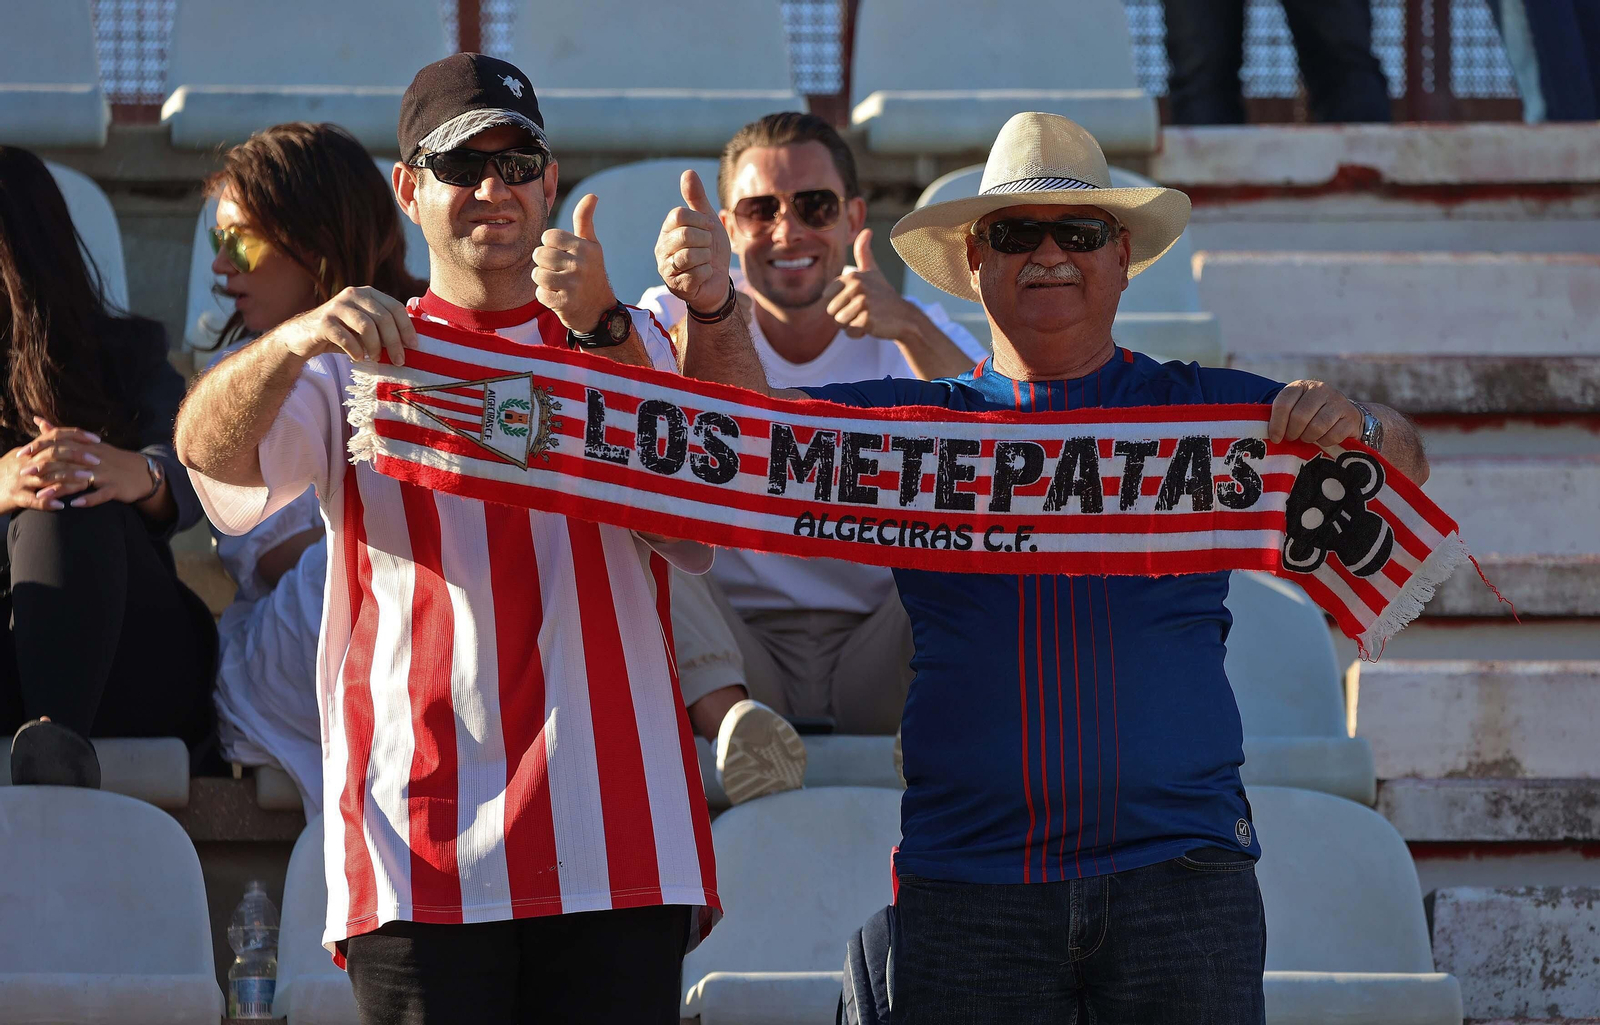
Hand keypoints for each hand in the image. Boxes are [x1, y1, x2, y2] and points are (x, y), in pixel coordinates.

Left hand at [3, 418, 154, 511]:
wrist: (142, 473)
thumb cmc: (110, 460)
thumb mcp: (88, 445)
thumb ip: (61, 435)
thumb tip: (39, 421)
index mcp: (87, 448)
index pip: (61, 445)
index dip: (41, 448)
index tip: (22, 454)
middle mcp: (96, 459)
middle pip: (68, 462)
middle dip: (45, 468)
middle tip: (25, 474)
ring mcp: (107, 474)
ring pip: (81, 479)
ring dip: (61, 488)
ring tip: (43, 495)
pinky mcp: (116, 488)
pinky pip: (102, 494)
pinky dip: (89, 499)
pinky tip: (75, 504)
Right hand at [275, 286, 415, 365]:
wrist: (304, 336)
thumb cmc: (343, 334)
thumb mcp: (366, 328)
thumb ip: (385, 329)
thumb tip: (412, 343)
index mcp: (368, 293)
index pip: (394, 307)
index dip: (407, 327)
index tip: (413, 346)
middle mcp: (353, 294)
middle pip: (383, 317)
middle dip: (394, 341)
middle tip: (399, 360)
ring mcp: (337, 306)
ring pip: (366, 325)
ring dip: (376, 346)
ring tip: (377, 358)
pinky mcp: (323, 321)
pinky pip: (346, 337)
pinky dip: (356, 350)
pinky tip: (358, 358)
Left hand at [534, 193, 616, 332]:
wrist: (600, 311)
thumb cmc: (591, 273)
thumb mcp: (591, 246)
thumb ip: (585, 220)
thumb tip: (592, 195)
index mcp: (585, 247)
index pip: (548, 237)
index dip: (550, 246)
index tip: (562, 255)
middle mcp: (580, 264)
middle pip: (539, 254)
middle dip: (545, 264)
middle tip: (559, 272)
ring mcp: (573, 285)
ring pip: (537, 274)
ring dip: (543, 281)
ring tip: (558, 284)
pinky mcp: (565, 303)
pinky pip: (539, 294)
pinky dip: (545, 296)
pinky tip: (558, 297)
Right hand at [656, 170, 731, 314]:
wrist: (717, 281)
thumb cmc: (710, 250)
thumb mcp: (708, 221)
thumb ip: (697, 198)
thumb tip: (688, 172)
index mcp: (668, 229)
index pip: (679, 215)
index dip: (700, 220)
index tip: (709, 229)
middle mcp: (662, 248)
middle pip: (685, 235)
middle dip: (706, 241)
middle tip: (707, 248)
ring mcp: (666, 268)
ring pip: (690, 255)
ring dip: (706, 258)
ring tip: (705, 261)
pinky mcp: (675, 285)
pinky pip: (697, 273)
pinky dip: (707, 273)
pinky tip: (703, 275)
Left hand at [821, 229, 919, 340]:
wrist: (904, 316)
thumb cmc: (883, 294)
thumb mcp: (872, 271)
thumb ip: (864, 252)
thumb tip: (867, 230)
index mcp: (852, 276)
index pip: (826, 298)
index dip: (839, 304)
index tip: (856, 300)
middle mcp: (856, 287)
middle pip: (831, 312)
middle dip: (844, 316)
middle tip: (863, 311)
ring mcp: (863, 303)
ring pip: (839, 323)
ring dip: (851, 325)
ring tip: (867, 317)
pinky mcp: (867, 319)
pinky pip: (850, 332)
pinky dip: (858, 334)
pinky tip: (871, 326)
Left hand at [1268, 380, 1363, 451]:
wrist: (1346, 415)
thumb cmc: (1312, 415)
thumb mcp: (1295, 408)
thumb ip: (1282, 416)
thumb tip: (1268, 434)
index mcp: (1301, 385)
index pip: (1283, 403)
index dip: (1276, 424)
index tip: (1275, 437)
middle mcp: (1320, 389)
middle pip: (1299, 416)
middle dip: (1293, 433)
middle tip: (1293, 438)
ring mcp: (1337, 401)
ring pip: (1316, 426)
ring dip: (1308, 438)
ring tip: (1307, 437)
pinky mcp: (1350, 416)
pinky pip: (1332, 435)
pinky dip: (1324, 442)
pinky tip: (1323, 438)